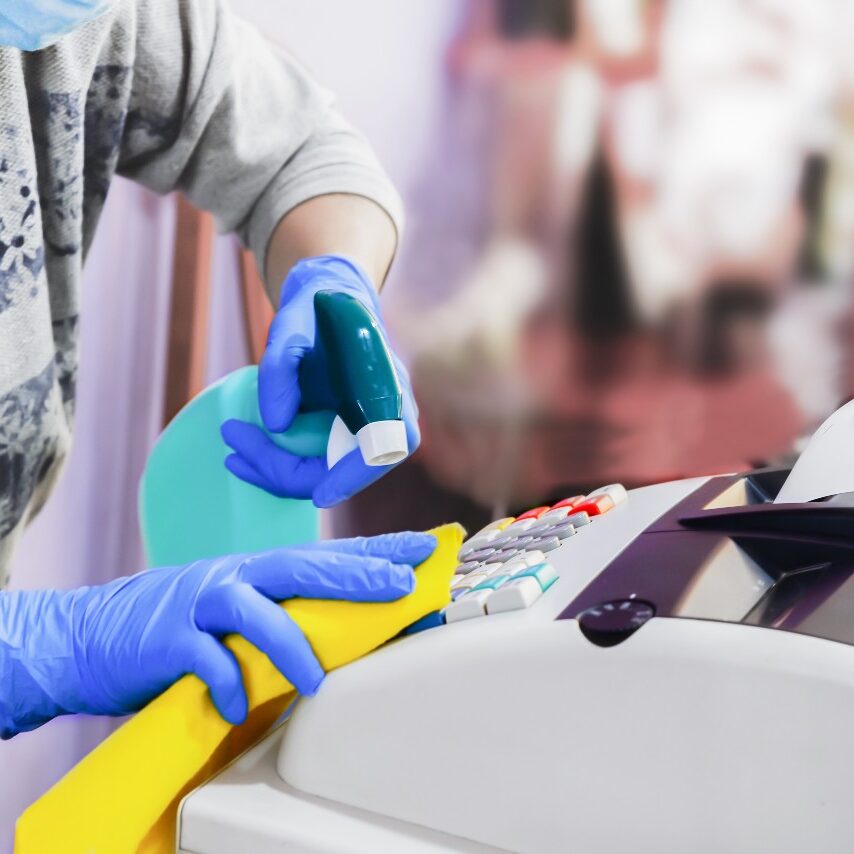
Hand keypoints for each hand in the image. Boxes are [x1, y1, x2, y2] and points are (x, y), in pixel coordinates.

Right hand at [0, 531, 435, 737]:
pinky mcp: (168, 640)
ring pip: (255, 611)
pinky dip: (223, 684)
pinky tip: (235, 706)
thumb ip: (279, 614)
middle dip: (356, 574)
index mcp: (255, 571)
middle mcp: (233, 577)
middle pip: (303, 569)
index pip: (327, 556)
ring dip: (289, 646)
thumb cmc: (174, 626)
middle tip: (403, 581)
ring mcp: (200, 603)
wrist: (87, 635)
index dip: (376, 550)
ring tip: (317, 679)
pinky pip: (203, 660)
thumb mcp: (233, 610)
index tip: (425, 546)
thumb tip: (341, 633)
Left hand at [221, 255, 419, 506]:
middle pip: (344, 471)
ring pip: (326, 473)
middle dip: (288, 473)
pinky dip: (280, 463)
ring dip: (278, 472)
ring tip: (233, 452)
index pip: (385, 447)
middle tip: (234, 452)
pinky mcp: (344, 435)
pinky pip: (316, 463)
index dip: (354, 476)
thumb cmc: (318, 306)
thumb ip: (282, 366)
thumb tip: (276, 424)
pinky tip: (246, 448)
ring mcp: (365, 430)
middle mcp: (386, 416)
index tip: (320, 495)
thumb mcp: (292, 322)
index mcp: (388, 387)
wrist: (330, 300)